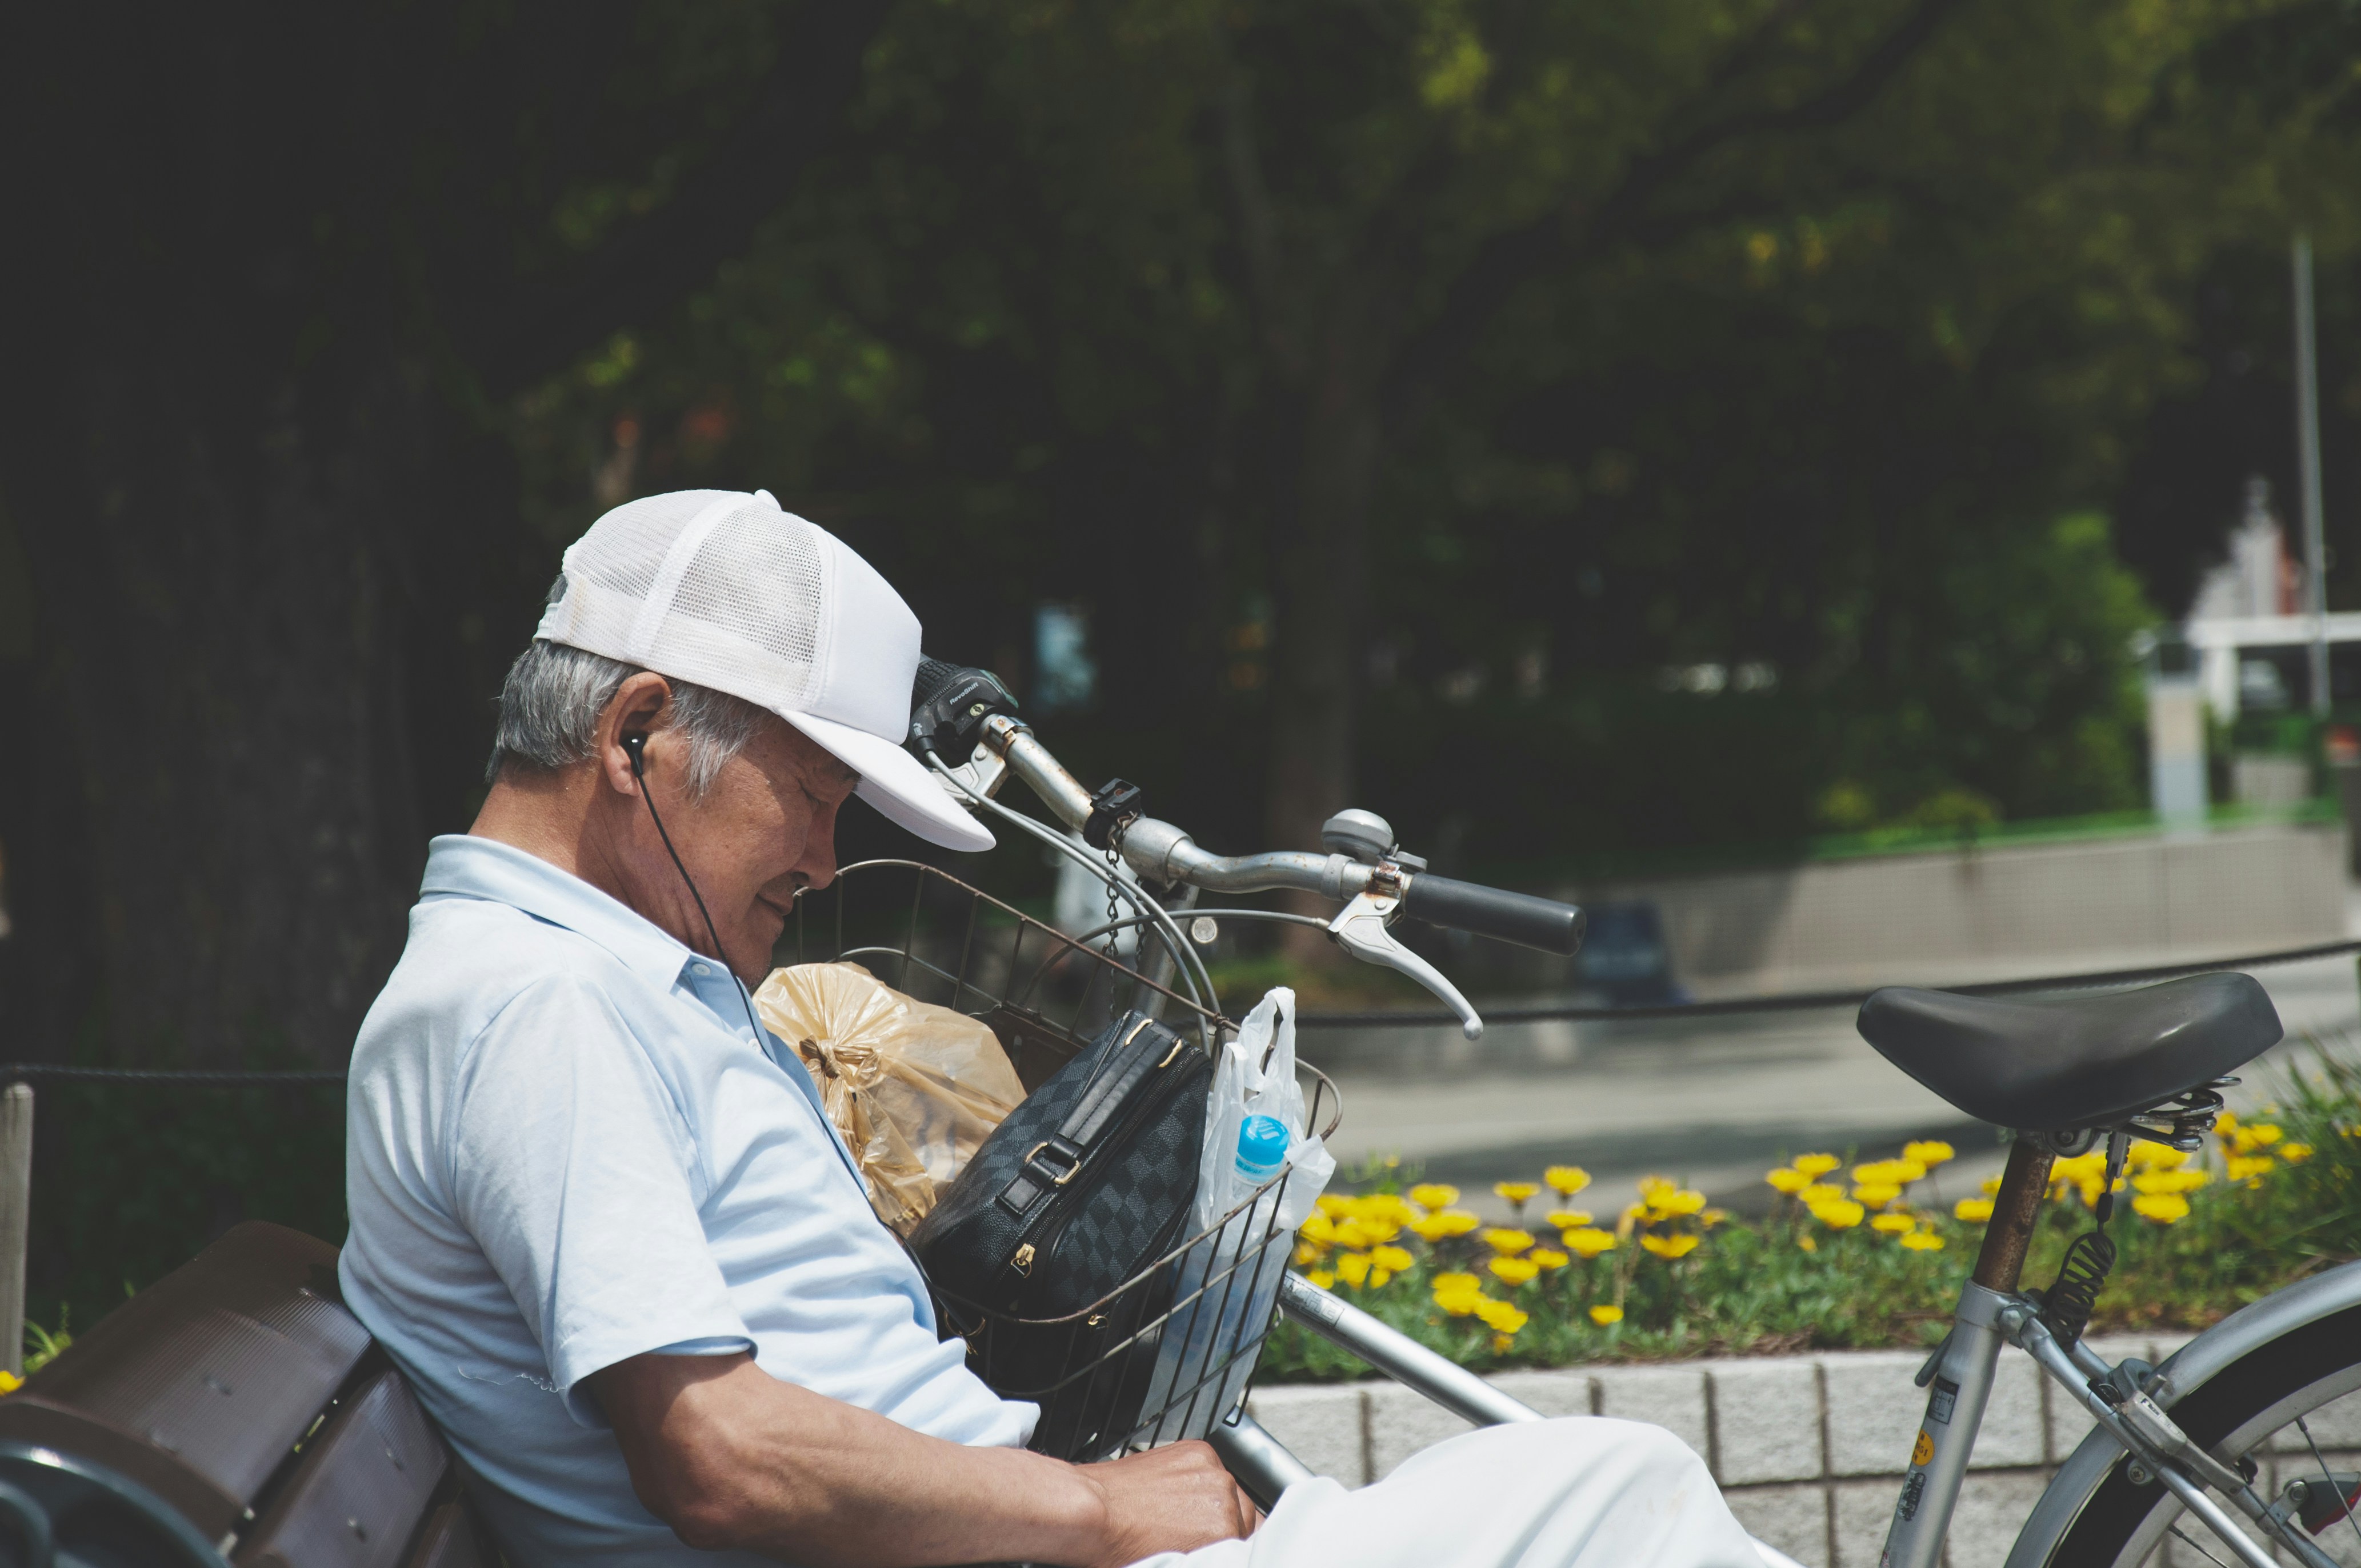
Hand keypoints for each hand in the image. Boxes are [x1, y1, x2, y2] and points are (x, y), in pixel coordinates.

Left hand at [1077, 1441, 1262, 1567]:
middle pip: (1244, 1514)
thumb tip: (1215, 1550)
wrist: (1092, 1512)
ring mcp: (1208, 1468)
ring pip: (1228, 1490)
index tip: (1220, 1549)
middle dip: (1225, 1527)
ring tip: (1181, 1514)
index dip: (1231, 1547)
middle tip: (1196, 1536)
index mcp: (1224, 1530)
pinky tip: (1175, 1493)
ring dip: (1213, 1501)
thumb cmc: (1121, 1546)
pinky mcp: (1193, 1450)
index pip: (1249, 1539)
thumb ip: (1205, 1555)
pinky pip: (1211, 1468)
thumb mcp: (1174, 1566)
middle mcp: (1223, 1495)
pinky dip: (1199, 1479)